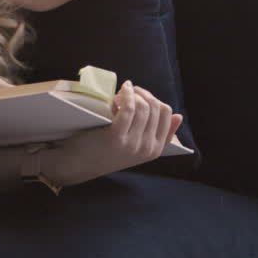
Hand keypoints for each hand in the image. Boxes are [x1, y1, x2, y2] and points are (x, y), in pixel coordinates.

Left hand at [43, 80, 182, 185]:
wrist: (78, 165)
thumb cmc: (104, 152)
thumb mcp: (136, 146)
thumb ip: (157, 133)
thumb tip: (179, 116)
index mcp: (156, 150)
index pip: (167, 114)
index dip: (153, 99)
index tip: (139, 96)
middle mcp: (147, 148)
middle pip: (156, 107)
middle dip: (142, 94)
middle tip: (127, 92)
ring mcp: (133, 144)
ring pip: (144, 106)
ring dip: (132, 94)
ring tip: (119, 95)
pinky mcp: (117, 137)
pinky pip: (129, 108)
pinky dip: (126, 95)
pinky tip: (119, 92)